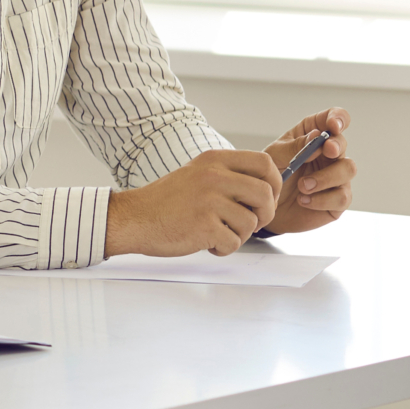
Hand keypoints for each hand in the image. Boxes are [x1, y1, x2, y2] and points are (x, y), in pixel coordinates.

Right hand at [104, 149, 280, 257]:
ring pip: (251, 222)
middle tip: (252, 222)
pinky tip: (207, 242)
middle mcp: (214, 176)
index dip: (275, 182)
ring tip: (217, 232)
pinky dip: (224, 248)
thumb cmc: (167, 201)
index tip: (268, 198)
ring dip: (239, 234)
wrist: (134, 218)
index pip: (264, 162)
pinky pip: (234, 242)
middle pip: (265, 194)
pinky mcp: (204, 226)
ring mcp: (209, 201)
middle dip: (265, 214)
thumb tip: (265, 187)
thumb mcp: (198, 174)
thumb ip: (229, 175)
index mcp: (214, 160)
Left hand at [262, 110, 354, 234]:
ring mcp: (336, 177)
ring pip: (348, 169)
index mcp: (314, 135)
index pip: (335, 118)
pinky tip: (304, 200)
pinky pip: (342, 197)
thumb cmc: (270, 176)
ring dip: (326, 177)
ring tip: (303, 186)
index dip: (338, 118)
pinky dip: (322, 199)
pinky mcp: (337, 200)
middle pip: (342, 143)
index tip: (333, 126)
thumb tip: (316, 135)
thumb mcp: (274, 157)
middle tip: (326, 150)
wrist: (265, 208)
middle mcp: (328, 154)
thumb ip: (294, 146)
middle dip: (336, 145)